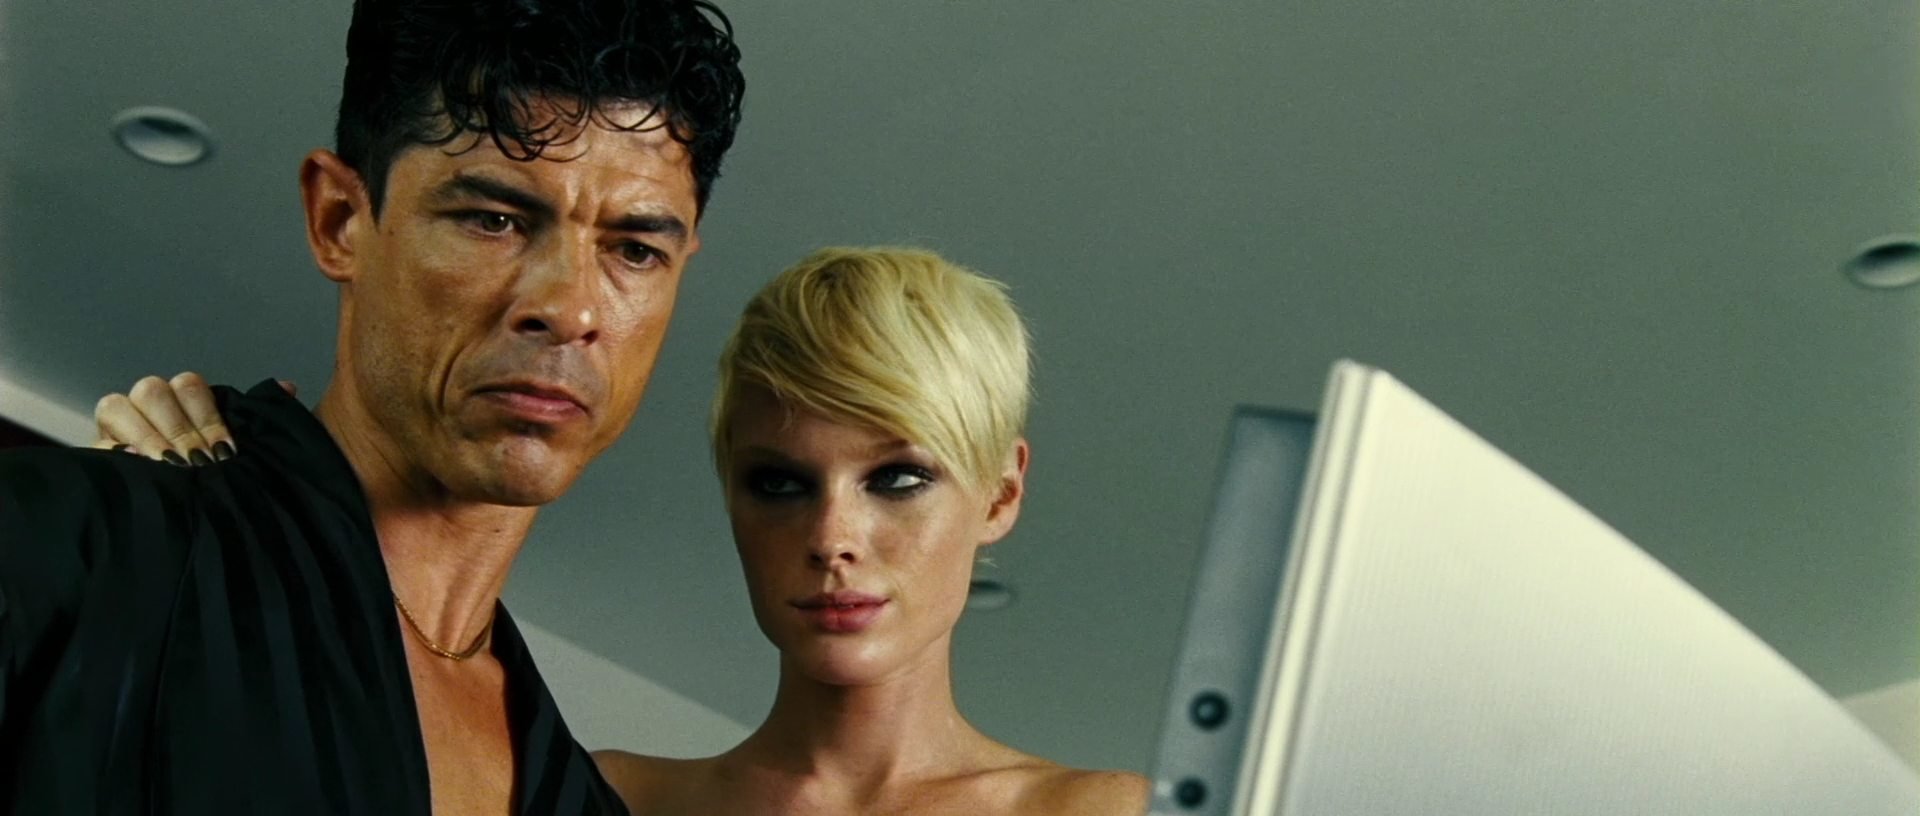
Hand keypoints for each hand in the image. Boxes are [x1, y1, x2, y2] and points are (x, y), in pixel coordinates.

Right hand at [92, 373, 294, 465]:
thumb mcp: (246, 452)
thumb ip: (260, 420)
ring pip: (117, 405)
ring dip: (146, 438)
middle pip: (151, 390)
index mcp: (183, 401)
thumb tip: (288, 388)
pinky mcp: (98, 455)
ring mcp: (118, 428)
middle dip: (177, 429)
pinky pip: (95, 445)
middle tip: (196, 463)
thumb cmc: (220, 478)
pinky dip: (112, 454)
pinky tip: (136, 470)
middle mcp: (149, 407)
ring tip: (168, 468)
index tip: (225, 451)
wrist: (191, 521)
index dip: (207, 416)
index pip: (189, 385)